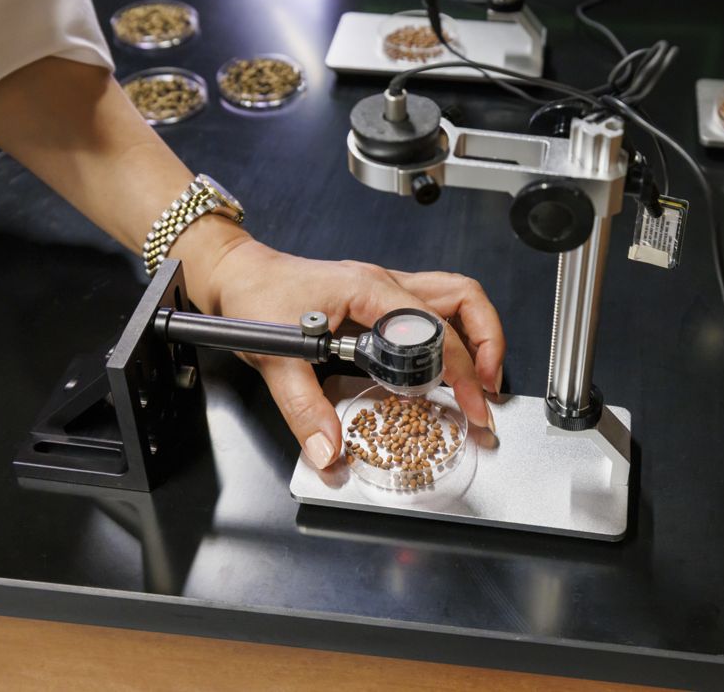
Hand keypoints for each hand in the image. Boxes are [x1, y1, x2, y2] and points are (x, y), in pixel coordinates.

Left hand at [204, 239, 504, 469]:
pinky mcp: (377, 301)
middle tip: (488, 387)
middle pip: (463, 297)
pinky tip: (439, 366)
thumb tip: (331, 448)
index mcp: (368, 290)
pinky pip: (430, 310)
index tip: (472, 406)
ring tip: (478, 375)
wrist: (235, 275)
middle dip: (488, 342)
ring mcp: (383, 290)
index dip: (462, 370)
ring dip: (476, 334)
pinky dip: (449, 336)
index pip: (434, 328)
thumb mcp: (275, 357)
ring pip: (454, 297)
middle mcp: (383, 284)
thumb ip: (304, 408)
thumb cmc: (254, 297)